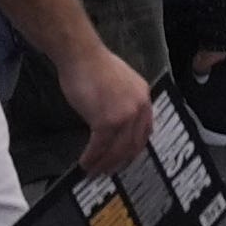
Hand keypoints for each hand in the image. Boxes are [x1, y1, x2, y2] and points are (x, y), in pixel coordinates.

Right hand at [57, 43, 158, 175]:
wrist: (80, 53)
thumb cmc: (92, 63)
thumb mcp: (119, 81)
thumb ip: (123, 100)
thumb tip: (114, 119)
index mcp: (144, 97)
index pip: (145, 131)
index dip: (134, 148)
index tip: (125, 158)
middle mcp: (139, 108)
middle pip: (133, 145)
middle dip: (119, 162)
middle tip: (109, 171)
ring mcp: (124, 116)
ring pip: (117, 149)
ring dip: (104, 163)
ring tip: (94, 171)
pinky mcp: (106, 121)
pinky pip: (100, 146)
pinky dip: (92, 157)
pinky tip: (85, 163)